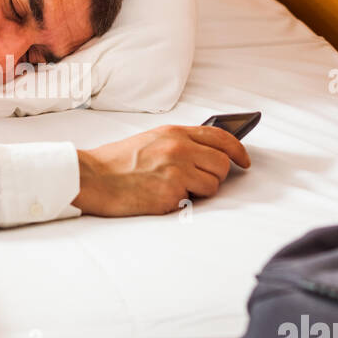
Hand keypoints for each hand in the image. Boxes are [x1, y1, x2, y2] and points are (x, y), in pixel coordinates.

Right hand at [71, 125, 251, 216]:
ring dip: (199, 192)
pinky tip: (160, 197)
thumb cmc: (117, 162)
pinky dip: (181, 203)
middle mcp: (179, 149)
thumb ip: (180, 143)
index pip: (220, 137)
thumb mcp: (151, 140)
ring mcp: (176, 172)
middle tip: (198, 183)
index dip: (238, 151)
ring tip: (173, 189)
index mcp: (174, 133)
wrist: (92, 178)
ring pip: (212, 185)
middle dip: (215, 177)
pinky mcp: (171, 195)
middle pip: (222, 165)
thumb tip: (207, 154)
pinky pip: (192, 202)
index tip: (244, 162)